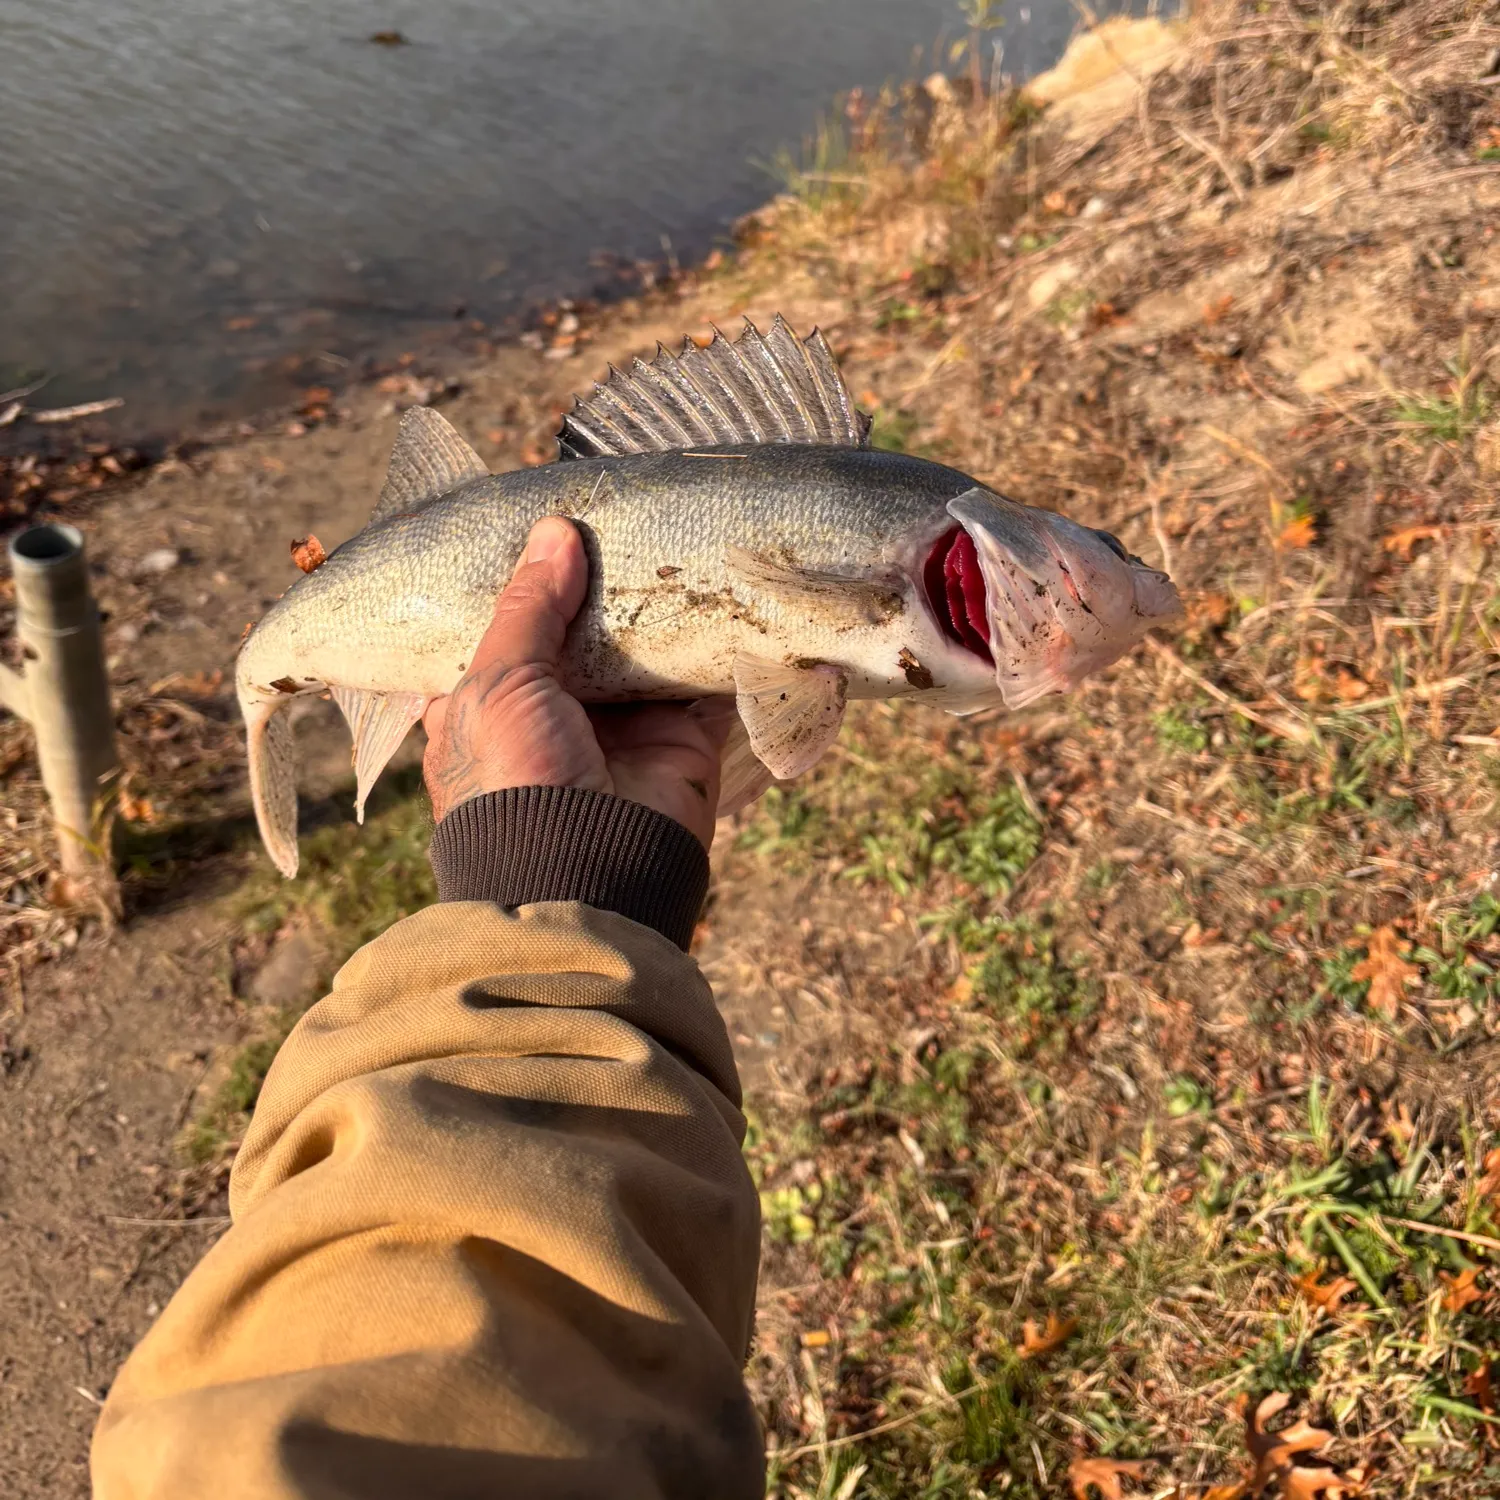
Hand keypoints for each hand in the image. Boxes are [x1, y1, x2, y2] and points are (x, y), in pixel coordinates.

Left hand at [422, 517, 728, 847]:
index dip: (525, 579)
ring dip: (660, 603)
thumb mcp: (497, 682)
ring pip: (645, 646)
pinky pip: (706, 678)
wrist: (588, 870)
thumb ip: (528, 607)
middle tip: (621, 512)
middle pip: (583, 631)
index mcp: (490, 703)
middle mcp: (555, 711)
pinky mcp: (682, 735)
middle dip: (601, 583)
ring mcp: (622, 723)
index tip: (548, 520)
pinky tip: (726, 585)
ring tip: (674, 533)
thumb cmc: (515, 776)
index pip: (507, 629)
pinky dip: (718, 642)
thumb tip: (555, 531)